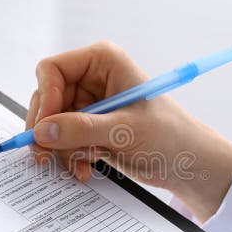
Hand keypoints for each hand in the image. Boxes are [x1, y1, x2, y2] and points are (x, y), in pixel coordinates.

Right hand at [25, 41, 231, 220]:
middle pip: (46, 99)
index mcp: (103, 62)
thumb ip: (80, 130)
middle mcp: (92, 79)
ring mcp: (89, 104)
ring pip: (51, 124)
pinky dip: (68, 157)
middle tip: (49, 157)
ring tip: (84, 164)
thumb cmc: (170, 137)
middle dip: (50, 131)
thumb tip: (41, 132)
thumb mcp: (124, 133)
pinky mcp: (89, 127)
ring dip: (61, 149)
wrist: (189, 164)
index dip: (45, 99)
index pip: (52, 70)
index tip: (46, 130)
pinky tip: (86, 169)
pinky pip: (61, 140)